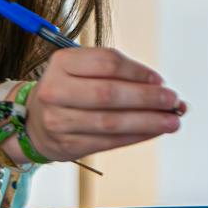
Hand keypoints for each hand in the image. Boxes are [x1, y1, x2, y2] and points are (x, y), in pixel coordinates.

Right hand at [25, 47, 186, 162]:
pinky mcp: (67, 145)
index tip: (160, 80)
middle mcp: (56, 90)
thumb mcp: (83, 69)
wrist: (34, 122)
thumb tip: (160, 85)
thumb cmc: (70, 89)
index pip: (107, 63)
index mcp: (62, 62)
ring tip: (171, 121)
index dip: (138, 72)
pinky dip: (135, 136)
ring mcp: (59, 120)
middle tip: (173, 101)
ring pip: (111, 122)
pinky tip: (153, 132)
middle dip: (147, 98)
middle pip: (109, 94)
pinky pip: (108, 142)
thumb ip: (118, 73)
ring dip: (147, 122)